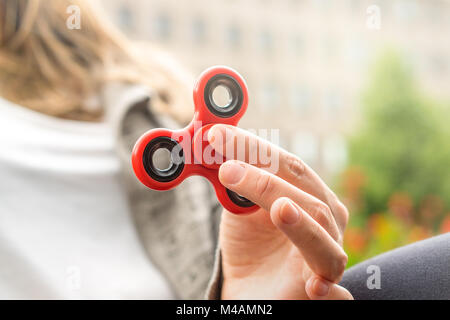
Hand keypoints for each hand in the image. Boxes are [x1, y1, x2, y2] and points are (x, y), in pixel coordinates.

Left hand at [208, 124, 352, 299]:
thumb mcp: (239, 207)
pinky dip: (327, 289)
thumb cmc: (249, 245)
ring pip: (321, 234)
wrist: (250, 289)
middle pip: (305, 194)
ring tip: (280, 209)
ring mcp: (328, 257)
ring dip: (300, 222)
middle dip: (266, 180)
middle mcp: (327, 222)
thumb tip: (214, 138)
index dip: (255, 149)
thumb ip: (235, 178)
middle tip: (228, 169)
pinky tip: (314, 287)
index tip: (217, 136)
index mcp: (310, 195)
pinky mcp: (323, 292)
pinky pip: (334, 292)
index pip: (289, 166)